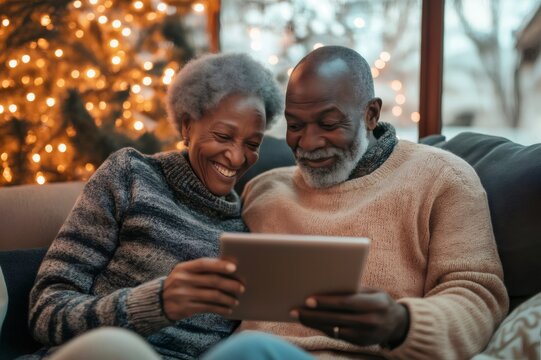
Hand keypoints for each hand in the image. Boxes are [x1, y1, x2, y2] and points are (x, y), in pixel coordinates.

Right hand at [162, 258, 243, 320]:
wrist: (159, 302)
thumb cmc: (180, 283)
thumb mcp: (185, 273)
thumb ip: (202, 270)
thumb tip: (229, 270)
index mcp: (183, 268)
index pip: (203, 264)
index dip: (219, 265)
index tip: (234, 268)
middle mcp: (182, 280)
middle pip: (211, 281)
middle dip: (230, 284)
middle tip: (242, 288)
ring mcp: (183, 295)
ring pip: (212, 296)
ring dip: (227, 299)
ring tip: (236, 301)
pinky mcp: (185, 308)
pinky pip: (208, 308)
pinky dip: (220, 309)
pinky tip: (227, 309)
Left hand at [290, 287, 408, 347]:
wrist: (397, 324)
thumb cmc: (378, 301)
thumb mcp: (372, 291)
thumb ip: (353, 288)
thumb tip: (326, 283)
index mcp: (375, 303)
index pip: (346, 302)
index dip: (326, 301)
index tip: (308, 299)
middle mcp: (371, 321)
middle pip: (337, 318)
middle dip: (314, 314)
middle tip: (295, 309)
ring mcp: (366, 335)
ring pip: (334, 329)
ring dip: (314, 323)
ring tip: (298, 315)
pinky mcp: (360, 343)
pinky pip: (338, 335)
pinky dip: (323, 328)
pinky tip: (311, 322)